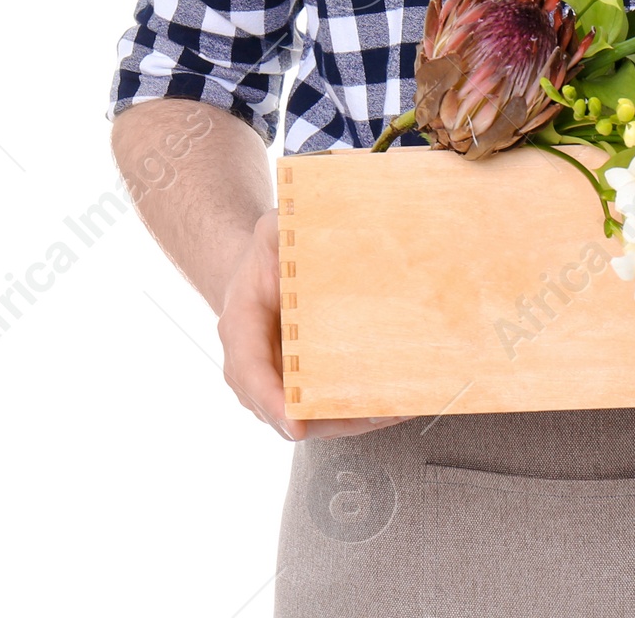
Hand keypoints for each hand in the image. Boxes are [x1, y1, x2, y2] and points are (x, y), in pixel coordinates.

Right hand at [217, 209, 413, 442]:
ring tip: (395, 410)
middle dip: (327, 419)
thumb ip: (281, 224)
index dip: (271, 400)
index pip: (249, 370)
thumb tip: (299, 211)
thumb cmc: (269, 253)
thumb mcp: (272, 230)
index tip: (295, 424)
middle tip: (374, 415)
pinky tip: (392, 406)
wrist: (261, 275)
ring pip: (308, 419)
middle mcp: (251, 366)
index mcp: (240, 326)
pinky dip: (354, 414)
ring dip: (349, 421)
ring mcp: (272, 384)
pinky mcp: (296, 390)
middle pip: (283, 410)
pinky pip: (322, 412)